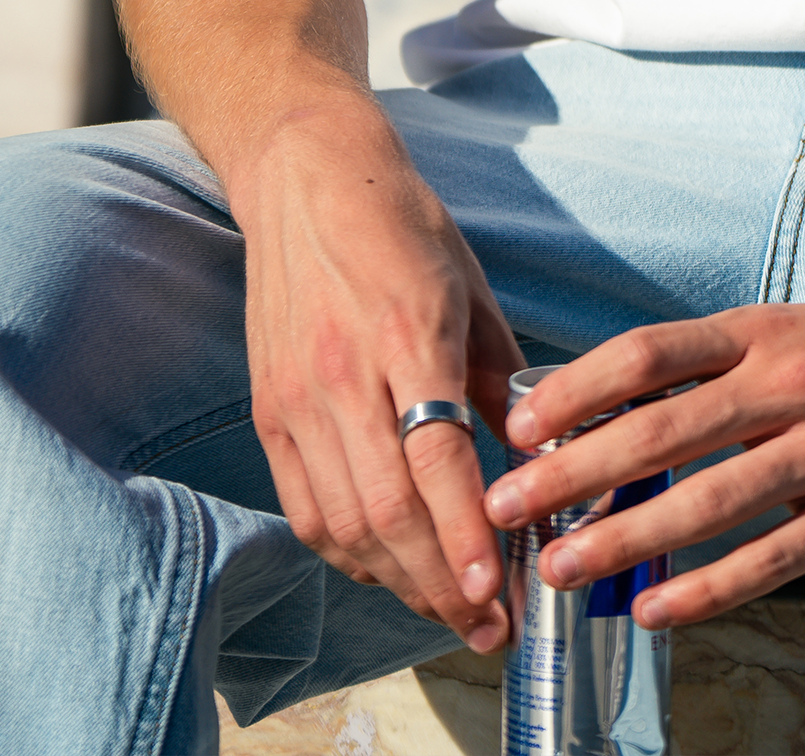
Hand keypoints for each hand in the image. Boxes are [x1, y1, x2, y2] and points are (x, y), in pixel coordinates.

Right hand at [234, 99, 525, 649]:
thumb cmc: (402, 224)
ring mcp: (297, 397)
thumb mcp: (471, 287)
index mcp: (407, 333)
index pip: (435, 458)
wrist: (305, 177)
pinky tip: (390, 567)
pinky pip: (307, 508)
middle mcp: (344, 374)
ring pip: (345, 524)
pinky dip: (350, 552)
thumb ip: (499, 375)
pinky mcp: (269, 411)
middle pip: (389, 511)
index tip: (499, 588)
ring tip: (449, 610)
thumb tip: (535, 456)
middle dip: (442, 585)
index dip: (466, 535)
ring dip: (399, 582)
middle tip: (489, 627)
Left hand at [482, 248, 804, 626]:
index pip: (649, 355)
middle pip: (662, 428)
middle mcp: (788, 383)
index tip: (518, 424)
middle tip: (506, 506)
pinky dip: (709, 587)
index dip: (576, 388)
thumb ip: (710, 373)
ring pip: (709, 499)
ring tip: (562, 567)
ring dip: (626, 540)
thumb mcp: (785, 331)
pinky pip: (774, 556)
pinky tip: (656, 611)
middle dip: (573, 471)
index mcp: (759, 332)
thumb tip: (612, 416)